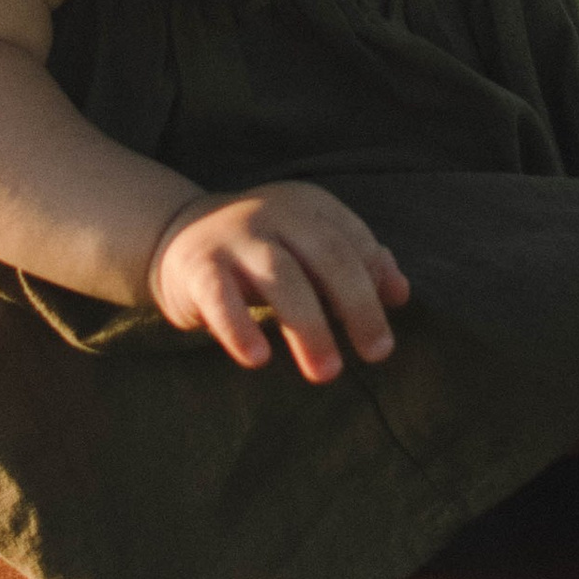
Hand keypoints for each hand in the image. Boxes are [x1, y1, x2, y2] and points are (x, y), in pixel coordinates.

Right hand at [147, 182, 410, 382]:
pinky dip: (240, 327)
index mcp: (309, 206)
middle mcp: (276, 213)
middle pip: (328, 255)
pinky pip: (221, 297)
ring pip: (281, 276)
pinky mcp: (199, 266)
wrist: (178, 235)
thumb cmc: (263, 249)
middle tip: (377, 353)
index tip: (391, 322)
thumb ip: (356, 262)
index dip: (377, 280)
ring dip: (308, 325)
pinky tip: (257, 359)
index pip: (354, 241)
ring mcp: (235, 237)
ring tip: (326, 372)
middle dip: (357, 305)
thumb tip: (401, 293)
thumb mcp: (309, 245)